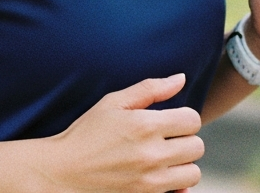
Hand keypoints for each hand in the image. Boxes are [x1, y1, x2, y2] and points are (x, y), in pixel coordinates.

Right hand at [38, 74, 203, 192]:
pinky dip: (177, 188)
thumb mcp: (112, 103)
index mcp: (145, 125)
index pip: (192, 120)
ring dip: (182, 165)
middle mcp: (151, 154)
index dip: (183, 118)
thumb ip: (149, 89)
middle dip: (184, 140)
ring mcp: (150, 181)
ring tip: (163, 159)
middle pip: (197, 146)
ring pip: (193, 173)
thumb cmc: (85, 134)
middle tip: (165, 140)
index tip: (169, 121)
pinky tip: (161, 178)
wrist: (62, 172)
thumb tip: (181, 78)